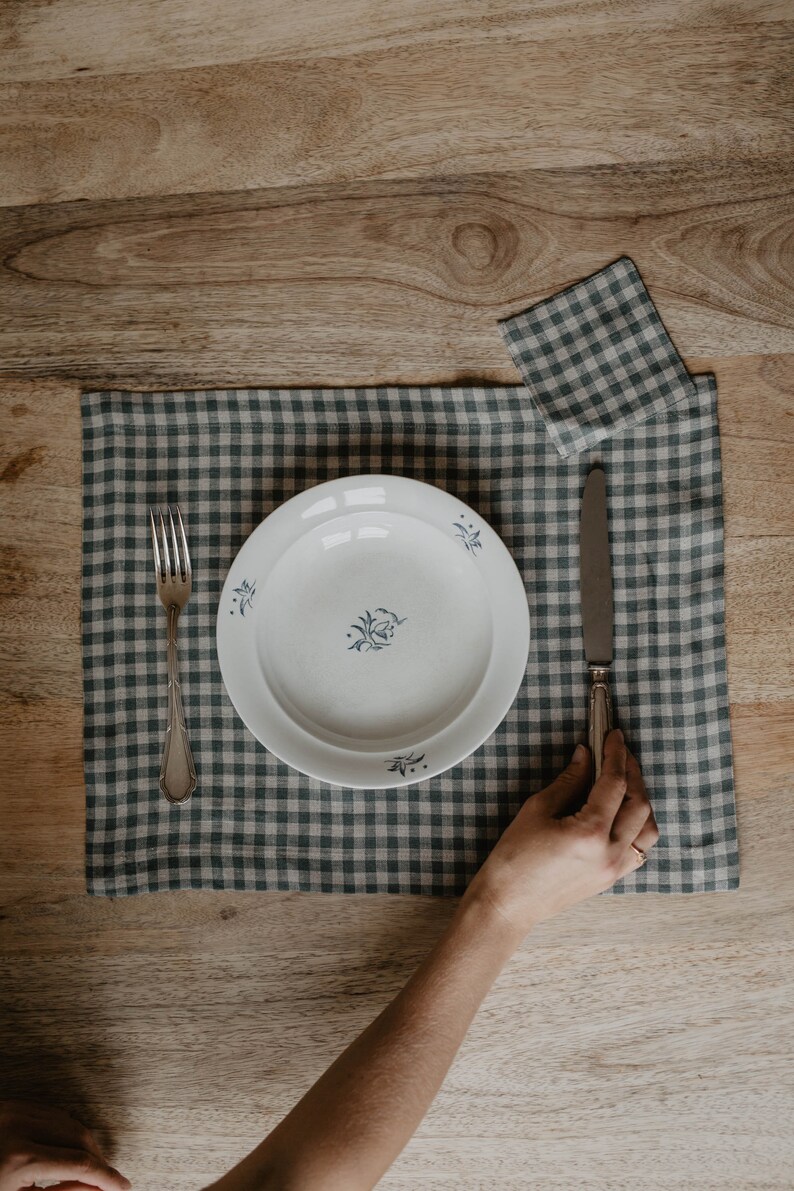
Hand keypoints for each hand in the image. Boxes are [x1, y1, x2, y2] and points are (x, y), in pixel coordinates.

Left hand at [0, 1101, 129, 1190]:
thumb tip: (95, 1190)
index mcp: (18, 1158)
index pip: (80, 1163)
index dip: (107, 1176)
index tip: (123, 1187)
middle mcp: (17, 1126)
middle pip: (79, 1136)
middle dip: (97, 1160)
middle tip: (107, 1182)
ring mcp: (12, 1110)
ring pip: (67, 1120)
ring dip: (83, 1144)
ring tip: (89, 1169)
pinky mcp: (9, 1103)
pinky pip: (50, 1112)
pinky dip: (64, 1130)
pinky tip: (66, 1150)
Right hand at [463, 730, 658, 938]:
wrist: (509, 904)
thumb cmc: (514, 860)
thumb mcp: (537, 810)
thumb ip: (568, 781)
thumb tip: (585, 756)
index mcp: (591, 833)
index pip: (615, 783)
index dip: (616, 754)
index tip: (613, 736)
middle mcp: (611, 852)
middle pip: (639, 803)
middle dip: (632, 772)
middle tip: (619, 752)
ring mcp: (615, 869)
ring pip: (648, 829)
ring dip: (641, 800)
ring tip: (624, 781)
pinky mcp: (612, 878)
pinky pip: (639, 849)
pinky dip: (638, 826)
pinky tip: (624, 812)